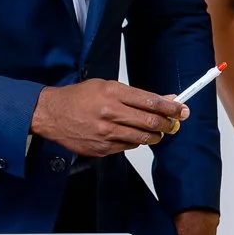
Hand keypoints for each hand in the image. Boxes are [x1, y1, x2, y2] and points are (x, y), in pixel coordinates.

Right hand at [31, 80, 188, 157]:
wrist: (51, 114)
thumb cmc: (78, 97)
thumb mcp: (107, 86)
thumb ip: (135, 94)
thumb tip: (163, 98)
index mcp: (112, 93)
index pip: (151, 101)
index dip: (171, 106)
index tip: (182, 108)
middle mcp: (111, 113)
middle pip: (150, 122)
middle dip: (168, 123)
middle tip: (174, 122)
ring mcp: (106, 133)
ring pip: (142, 138)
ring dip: (155, 136)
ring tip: (157, 131)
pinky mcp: (102, 149)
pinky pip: (127, 147)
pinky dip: (134, 142)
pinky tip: (131, 135)